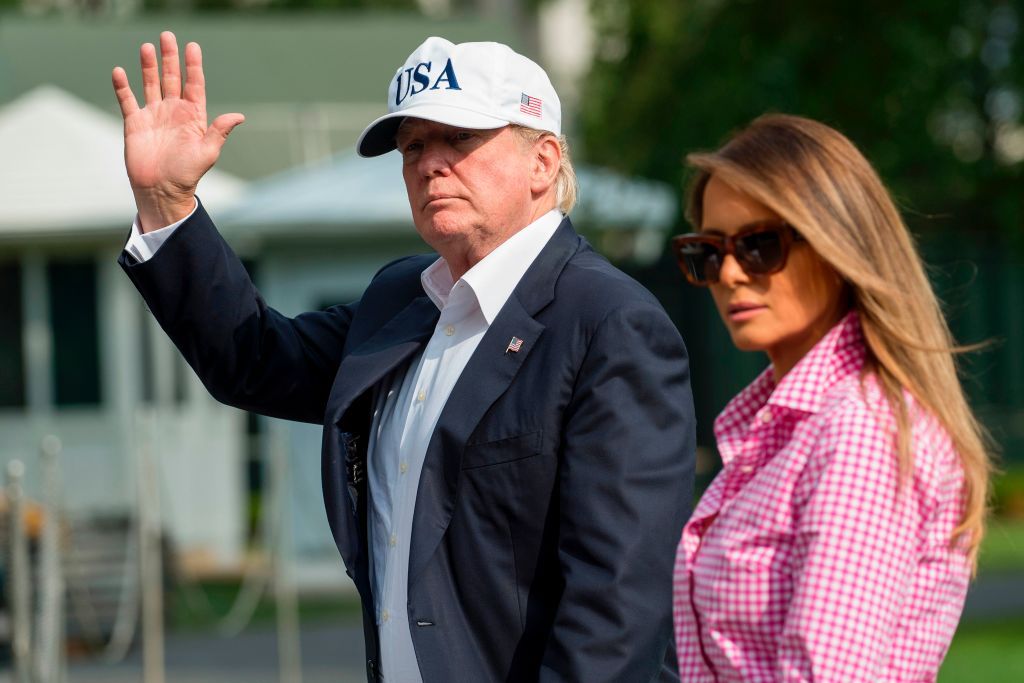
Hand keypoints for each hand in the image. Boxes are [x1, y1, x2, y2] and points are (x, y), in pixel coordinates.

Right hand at [112, 31, 243, 231]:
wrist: (162, 190)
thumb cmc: (188, 174)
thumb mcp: (207, 152)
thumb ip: (220, 131)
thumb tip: (239, 116)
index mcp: (193, 117)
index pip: (194, 85)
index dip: (193, 66)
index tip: (193, 46)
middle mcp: (173, 112)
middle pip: (172, 78)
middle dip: (170, 57)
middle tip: (167, 36)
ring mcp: (154, 116)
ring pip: (150, 84)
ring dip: (148, 66)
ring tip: (147, 46)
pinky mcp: (135, 123)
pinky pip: (127, 100)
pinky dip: (123, 86)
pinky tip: (120, 71)